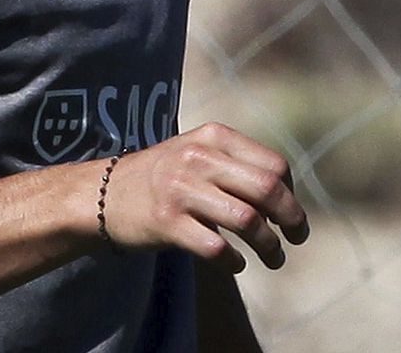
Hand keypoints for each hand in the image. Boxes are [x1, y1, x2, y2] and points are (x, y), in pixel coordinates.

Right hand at [101, 122, 308, 273]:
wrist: (103, 192)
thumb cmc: (163, 175)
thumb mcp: (198, 151)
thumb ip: (235, 162)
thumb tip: (285, 192)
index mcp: (213, 136)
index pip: (274, 165)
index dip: (291, 193)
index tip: (289, 212)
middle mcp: (199, 158)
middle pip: (267, 190)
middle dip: (292, 219)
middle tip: (297, 237)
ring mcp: (182, 190)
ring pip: (248, 221)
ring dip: (269, 247)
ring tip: (274, 258)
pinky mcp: (167, 223)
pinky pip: (216, 248)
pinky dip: (234, 261)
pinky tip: (235, 264)